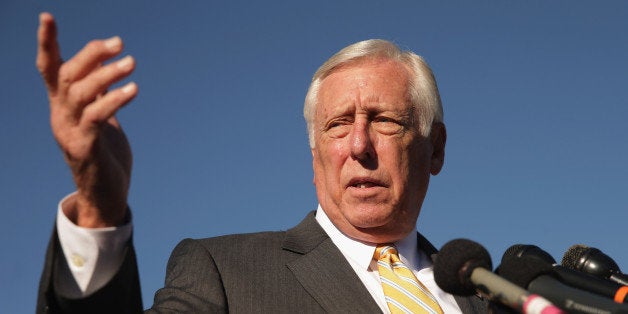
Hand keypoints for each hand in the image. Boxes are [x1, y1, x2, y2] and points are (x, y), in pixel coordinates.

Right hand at [37, 13, 136, 226]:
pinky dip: (114, 99)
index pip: (49, 68)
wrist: (106, 195)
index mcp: (63, 105)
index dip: (47, 43)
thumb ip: (99, 92)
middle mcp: (60, 115)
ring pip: (80, 93)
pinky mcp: (85, 148)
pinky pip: (96, 116)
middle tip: (120, 43)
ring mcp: (70, 132)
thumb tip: (103, 62)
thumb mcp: (101, 117)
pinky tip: (133, 88)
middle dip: (91, 55)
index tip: (47, 17)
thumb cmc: (106, 153)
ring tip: (131, 62)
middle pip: (67, 75)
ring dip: (107, 75)